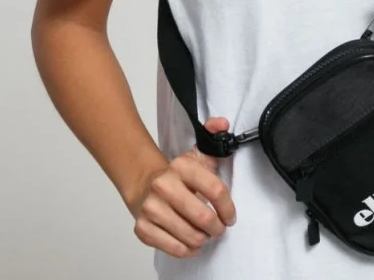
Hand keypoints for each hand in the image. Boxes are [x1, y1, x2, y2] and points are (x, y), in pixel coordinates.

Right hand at [132, 117, 236, 257]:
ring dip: (203, 239)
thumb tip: (223, 124)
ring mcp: (151, 208)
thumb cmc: (178, 176)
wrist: (143, 185)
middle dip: (217, 228)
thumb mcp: (197, 154)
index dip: (228, 207)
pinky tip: (190, 242)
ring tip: (204, 233)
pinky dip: (188, 249)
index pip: (215, 189)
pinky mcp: (143, 228)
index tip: (230, 216)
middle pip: (203, 217)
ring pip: (191, 236)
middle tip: (218, 228)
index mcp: (181, 166)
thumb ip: (213, 136)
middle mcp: (164, 186)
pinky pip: (175, 249)